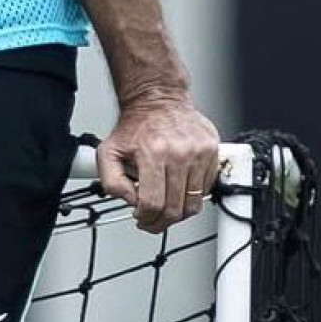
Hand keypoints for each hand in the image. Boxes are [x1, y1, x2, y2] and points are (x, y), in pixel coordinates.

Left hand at [97, 92, 221, 232]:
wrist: (157, 99)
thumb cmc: (135, 126)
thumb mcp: (108, 151)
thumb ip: (112, 182)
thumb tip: (131, 202)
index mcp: (153, 152)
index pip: (153, 202)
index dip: (145, 218)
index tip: (141, 218)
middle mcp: (180, 153)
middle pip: (175, 208)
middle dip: (160, 222)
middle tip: (152, 220)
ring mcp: (200, 153)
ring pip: (193, 203)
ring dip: (178, 212)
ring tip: (165, 206)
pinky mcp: (213, 152)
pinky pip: (206, 189)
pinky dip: (192, 196)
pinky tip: (178, 188)